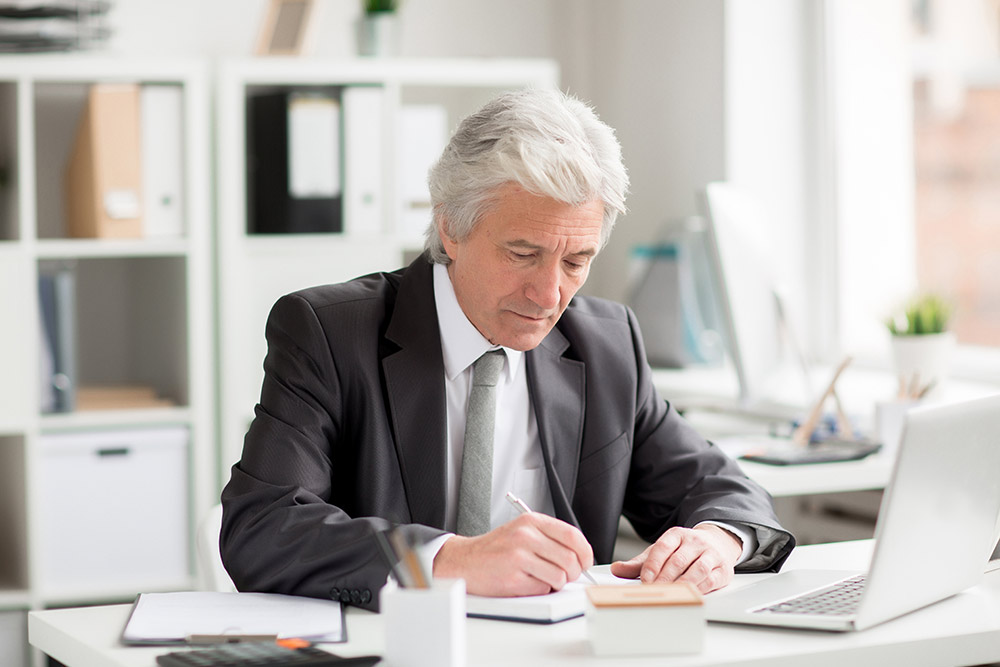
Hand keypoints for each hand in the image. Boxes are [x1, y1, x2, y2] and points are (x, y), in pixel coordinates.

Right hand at [433, 513, 593, 596]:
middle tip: (564, 575)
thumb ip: (550, 538)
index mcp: (531, 521)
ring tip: (541, 578)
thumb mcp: (522, 531)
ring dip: (555, 582)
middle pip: (570, 559)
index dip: (585, 552)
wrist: (464, 561)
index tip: (585, 562)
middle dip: (573, 572)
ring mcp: (518, 557)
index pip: (572, 536)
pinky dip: (540, 589)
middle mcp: (525, 536)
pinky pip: (543, 589)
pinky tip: (526, 582)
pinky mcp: (513, 578)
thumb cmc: (496, 549)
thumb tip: (581, 555)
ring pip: (560, 576)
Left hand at [610, 524, 741, 593]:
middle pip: (678, 561)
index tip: (644, 580)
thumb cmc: (684, 551)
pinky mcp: (722, 569)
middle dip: (664, 578)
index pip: (662, 547)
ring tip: (670, 595)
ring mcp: (710, 554)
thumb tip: (616, 569)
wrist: (717, 543)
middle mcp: (695, 542)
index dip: (652, 565)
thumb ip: (640, 563)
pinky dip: (698, 589)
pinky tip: (688, 595)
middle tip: (654, 592)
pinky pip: (710, 580)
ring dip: (682, 584)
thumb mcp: (661, 552)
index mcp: (676, 535)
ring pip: (696, 570)